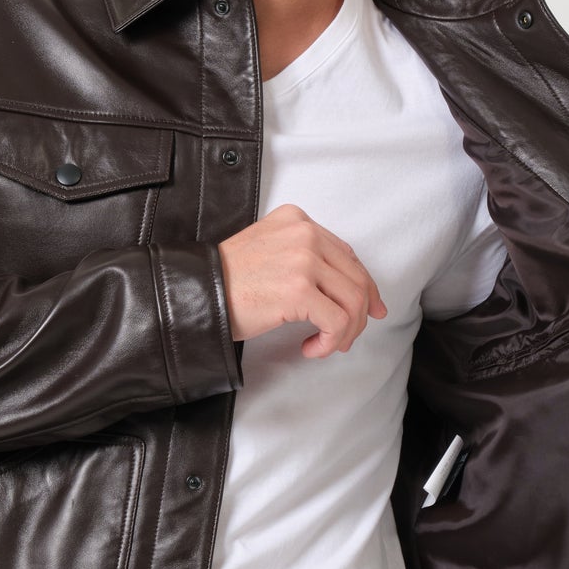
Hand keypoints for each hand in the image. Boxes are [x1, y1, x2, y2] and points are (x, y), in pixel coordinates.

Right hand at [217, 203, 387, 358]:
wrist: (197, 291)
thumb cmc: (227, 280)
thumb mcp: (269, 249)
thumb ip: (304, 256)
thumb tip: (345, 288)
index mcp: (298, 221)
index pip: (347, 255)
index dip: (365, 286)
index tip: (370, 308)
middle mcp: (305, 234)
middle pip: (356, 278)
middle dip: (359, 315)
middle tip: (348, 337)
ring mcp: (304, 260)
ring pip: (352, 302)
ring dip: (345, 332)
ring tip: (327, 345)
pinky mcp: (299, 290)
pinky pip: (337, 322)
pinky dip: (330, 342)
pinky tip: (311, 348)